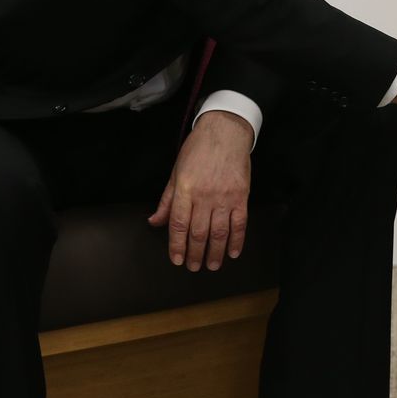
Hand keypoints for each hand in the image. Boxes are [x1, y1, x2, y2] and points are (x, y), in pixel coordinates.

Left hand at [147, 110, 251, 269]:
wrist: (225, 131)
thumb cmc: (198, 149)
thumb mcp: (176, 172)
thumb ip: (167, 200)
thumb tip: (155, 222)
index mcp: (185, 189)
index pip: (178, 224)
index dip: (176, 246)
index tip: (176, 260)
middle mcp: (204, 195)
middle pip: (199, 233)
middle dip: (195, 254)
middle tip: (193, 267)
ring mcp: (224, 196)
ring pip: (219, 232)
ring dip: (215, 252)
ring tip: (212, 265)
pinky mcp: (241, 195)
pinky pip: (239, 223)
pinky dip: (237, 240)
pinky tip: (232, 252)